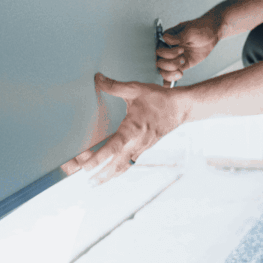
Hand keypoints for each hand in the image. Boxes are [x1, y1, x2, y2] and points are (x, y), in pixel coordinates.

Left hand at [60, 73, 188, 184]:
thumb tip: (97, 79)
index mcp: (133, 129)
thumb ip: (115, 86)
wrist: (180, 108)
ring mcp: (140, 148)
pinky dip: (117, 171)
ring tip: (92, 184)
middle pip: (115, 164)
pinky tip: (109, 175)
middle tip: (82, 178)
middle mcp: (137, 142)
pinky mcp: (143, 149)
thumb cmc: (159, 98)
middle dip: (99, 173)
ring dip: (107, 176)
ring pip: (122, 167)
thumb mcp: (136, 89)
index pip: (113, 147)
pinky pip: (128, 163)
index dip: (99, 158)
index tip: (86, 166)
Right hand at [156, 17, 218, 86]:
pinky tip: (178, 76)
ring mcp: (175, 57)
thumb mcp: (190, 30)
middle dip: (170, 63)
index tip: (181, 49)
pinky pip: (173, 73)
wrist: (213, 33)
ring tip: (183, 64)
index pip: (159, 49)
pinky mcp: (182, 64)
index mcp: (167, 38)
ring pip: (164, 70)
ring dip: (171, 71)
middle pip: (159, 62)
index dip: (168, 53)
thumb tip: (165, 39)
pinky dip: (172, 78)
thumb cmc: (201, 27)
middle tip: (183, 58)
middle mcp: (168, 48)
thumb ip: (178, 37)